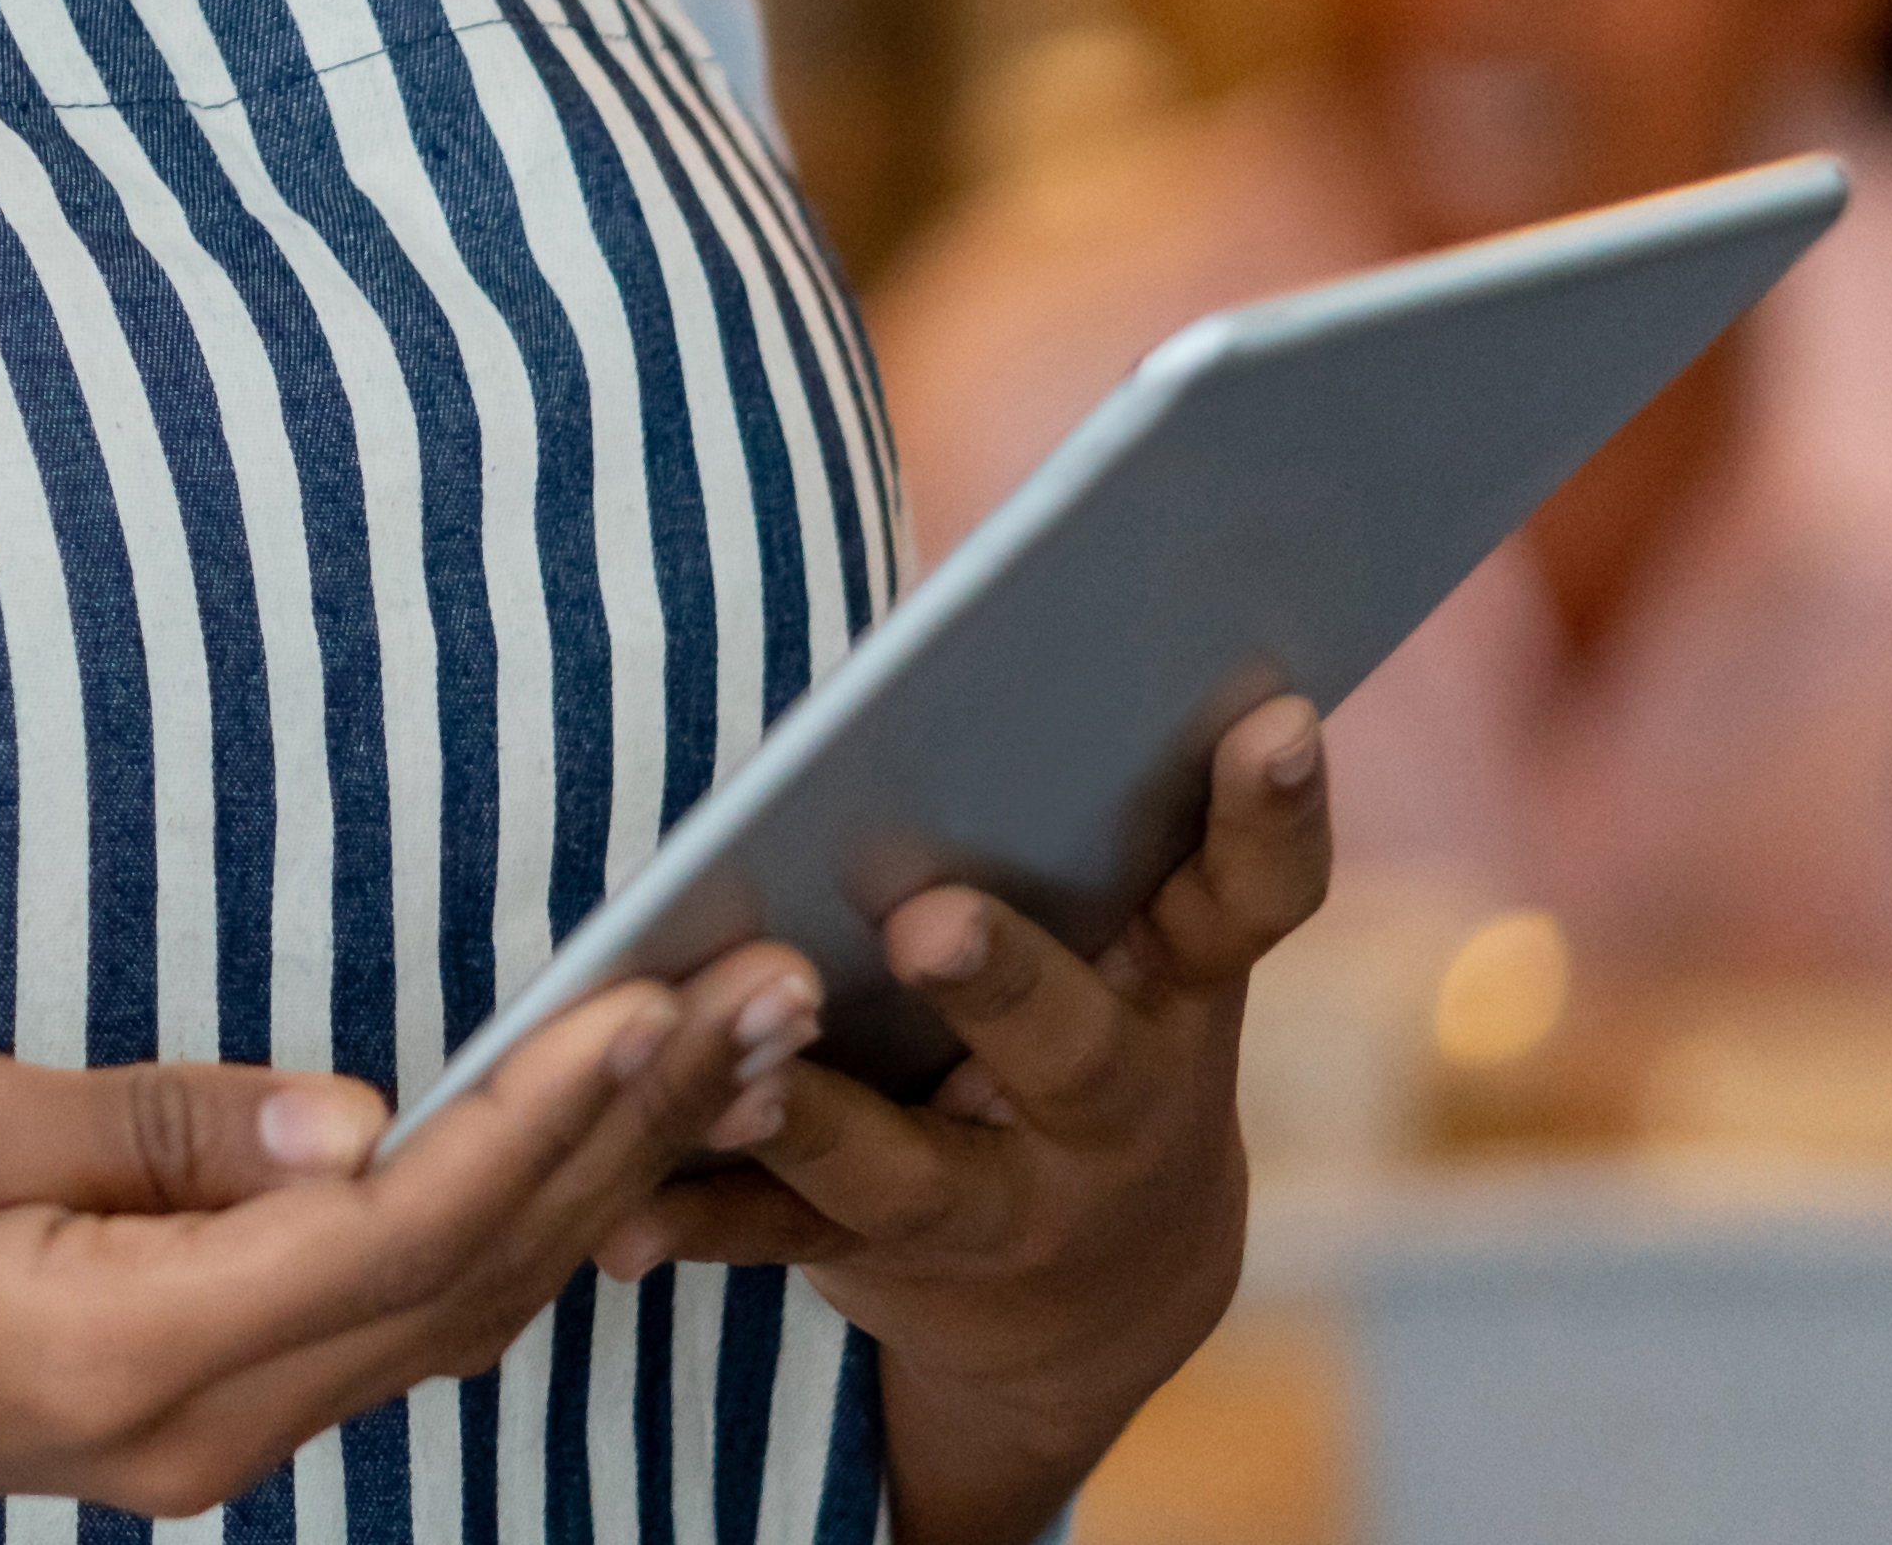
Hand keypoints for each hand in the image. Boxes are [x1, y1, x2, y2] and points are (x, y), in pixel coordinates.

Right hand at [0, 947, 822, 1531]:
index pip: (401, 1226)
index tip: (661, 998)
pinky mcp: (174, 1396)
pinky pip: (387, 1316)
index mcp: (132, 1353)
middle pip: (468, 1278)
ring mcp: (192, 1429)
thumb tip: (351, 1115)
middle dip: (632, 1133)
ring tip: (733, 1059)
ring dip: (598, 1177)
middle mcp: (198, 1423)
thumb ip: (147, 1127)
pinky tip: (583, 1154)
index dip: (542, 1111)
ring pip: (452, 1308)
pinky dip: (506, 1224)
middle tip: (771, 999)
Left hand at [607, 696, 1336, 1544]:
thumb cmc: (1077, 1011)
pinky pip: (779, 1242)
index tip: (1275, 716)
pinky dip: (696, 1225)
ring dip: (812, 1120)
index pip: (1249, 899)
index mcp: (1173, 989)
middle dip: (1002, 981)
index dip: (1271, 816)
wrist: (1096, 1290)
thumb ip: (1081, 802)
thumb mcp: (1120, 927)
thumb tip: (1035, 601)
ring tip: (731, 1071)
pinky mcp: (882, 1260)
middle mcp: (1109, 1109)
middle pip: (1069, 1049)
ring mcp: (1002, 1203)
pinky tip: (615, 1223)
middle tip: (929, 918)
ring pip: (909, 1173)